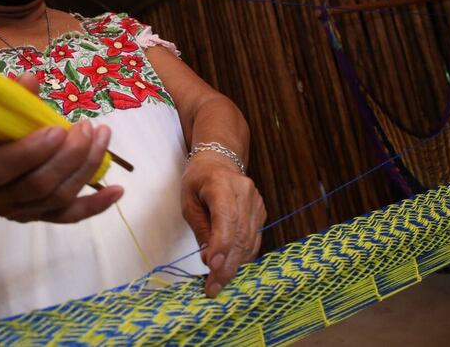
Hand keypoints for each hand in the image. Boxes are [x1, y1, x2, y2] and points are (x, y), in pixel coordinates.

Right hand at [0, 73, 122, 223]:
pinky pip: (67, 216)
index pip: (0, 166)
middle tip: (88, 127)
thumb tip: (31, 78)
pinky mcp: (34, 217)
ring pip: (56, 198)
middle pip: (37, 185)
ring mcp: (15, 210)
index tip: (59, 127)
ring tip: (102, 138)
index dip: (32, 150)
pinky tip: (118, 191)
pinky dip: (95, 205)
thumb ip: (5, 99)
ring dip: (86, 169)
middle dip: (70, 155)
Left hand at [181, 153, 265, 296]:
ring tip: (219, 283)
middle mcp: (245, 193)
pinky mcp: (261, 211)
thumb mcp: (188, 202)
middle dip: (227, 265)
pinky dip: (243, 256)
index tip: (212, 268)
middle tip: (213, 288)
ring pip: (250, 240)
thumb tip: (210, 260)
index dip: (221, 246)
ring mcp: (256, 202)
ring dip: (235, 265)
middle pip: (240, 235)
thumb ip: (200, 229)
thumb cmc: (198, 181)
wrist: (219, 161)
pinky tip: (231, 268)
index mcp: (221, 185)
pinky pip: (254, 239)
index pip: (226, 219)